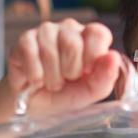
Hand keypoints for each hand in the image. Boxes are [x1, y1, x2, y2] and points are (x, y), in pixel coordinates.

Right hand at [5, 19, 120, 115]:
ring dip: (51, 77)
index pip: (98, 32)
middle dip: (69, 71)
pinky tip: (36, 80)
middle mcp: (69, 30)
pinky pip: (31, 53)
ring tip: (51, 83)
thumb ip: (105, 77)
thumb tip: (113, 57)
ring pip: (50, 49)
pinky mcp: (25, 39)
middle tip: (66, 80)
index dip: (93, 54)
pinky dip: (35, 74)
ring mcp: (46, 31)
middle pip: (72, 43)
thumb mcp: (89, 92)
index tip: (87, 73)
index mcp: (90, 39)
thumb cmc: (65, 95)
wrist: (35, 107)